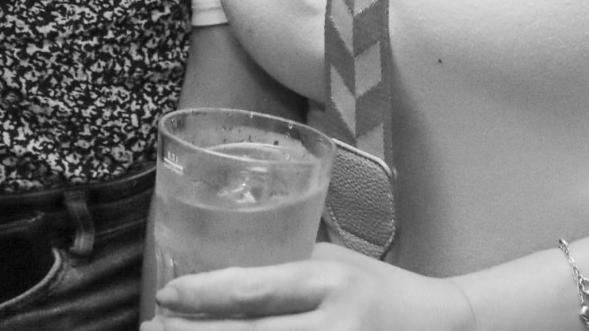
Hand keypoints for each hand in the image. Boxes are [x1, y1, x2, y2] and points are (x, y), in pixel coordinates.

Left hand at [153, 242, 475, 330]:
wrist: (436, 329)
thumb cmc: (376, 289)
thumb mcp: (331, 264)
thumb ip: (282, 271)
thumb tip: (214, 277)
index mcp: (331, 283)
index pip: (256, 290)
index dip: (204, 294)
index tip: (166, 294)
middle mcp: (333, 328)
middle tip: (152, 328)